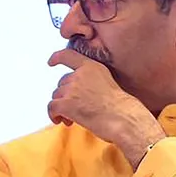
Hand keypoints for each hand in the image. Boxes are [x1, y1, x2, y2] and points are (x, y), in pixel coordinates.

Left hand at [48, 49, 164, 166]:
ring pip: (56, 96)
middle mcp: (80, 75)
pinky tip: (62, 121)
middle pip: (62, 83)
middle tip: (75, 109)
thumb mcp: (107, 82)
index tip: (51, 62)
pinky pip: (51, 107)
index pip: (68, 55)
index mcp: (92, 67)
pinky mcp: (66, 103)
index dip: (57, 58)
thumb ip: (91, 81)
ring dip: (61, 107)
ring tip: (72, 118)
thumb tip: (76, 93)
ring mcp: (72, 89)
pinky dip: (53, 115)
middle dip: (66, 96)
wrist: (124, 119)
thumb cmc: (121, 107)